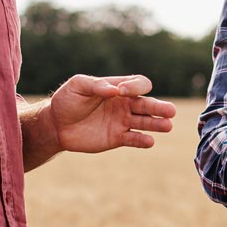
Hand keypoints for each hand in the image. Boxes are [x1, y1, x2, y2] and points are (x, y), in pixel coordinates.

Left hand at [49, 74, 175, 152]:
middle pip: (147, 104)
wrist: (57, 125)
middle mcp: (125, 104)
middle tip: (170, 111)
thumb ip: (95, 85)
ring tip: (168, 126)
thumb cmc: (67, 100)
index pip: (138, 84)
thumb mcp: (77, 86)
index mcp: (118, 88)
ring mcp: (122, 121)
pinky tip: (149, 141)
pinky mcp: (117, 138)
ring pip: (145, 122)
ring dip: (157, 124)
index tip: (119, 92)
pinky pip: (133, 139)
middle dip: (159, 107)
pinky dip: (142, 140)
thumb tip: (114, 90)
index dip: (134, 87)